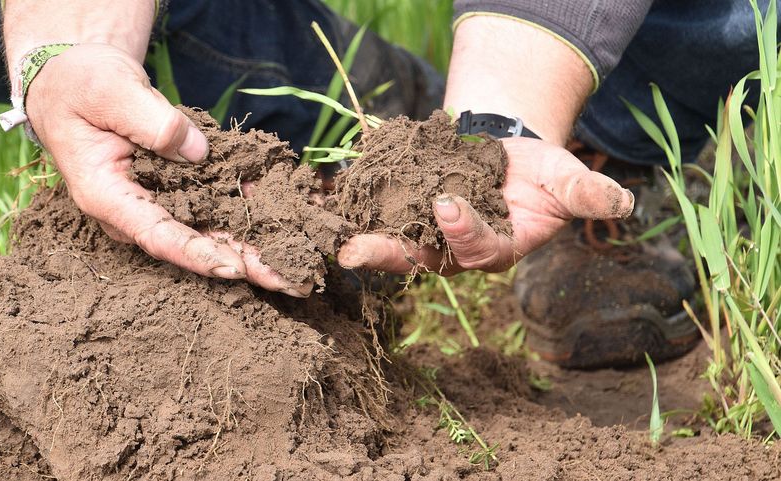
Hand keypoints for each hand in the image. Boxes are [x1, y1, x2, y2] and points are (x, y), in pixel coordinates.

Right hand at [27, 44, 309, 295]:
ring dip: (255, 248)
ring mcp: (158, 200)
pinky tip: (288, 223)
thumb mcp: (108, 90)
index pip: (155, 235)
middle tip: (290, 281)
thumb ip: (150, 119)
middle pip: (193, 244)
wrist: (74, 81)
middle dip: (243, 264)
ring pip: (211, 231)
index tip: (234, 269)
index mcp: (107, 195)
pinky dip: (251, 213)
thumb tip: (198, 151)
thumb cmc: (80, 84)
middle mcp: (135, 209)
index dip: (196, 254)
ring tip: (298, 268)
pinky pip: (216, 204)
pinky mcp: (178, 186)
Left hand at [336, 137, 634, 274]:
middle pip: (422, 258)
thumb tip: (623, 202)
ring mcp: (428, 235)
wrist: (508, 153)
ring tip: (338, 240)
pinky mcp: (407, 214)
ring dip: (365, 242)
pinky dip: (360, 209)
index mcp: (497, 248)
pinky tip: (336, 201)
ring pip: (394, 243)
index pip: (477, 247)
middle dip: (389, 256)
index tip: (447, 203)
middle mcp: (456, 250)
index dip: (463, 229)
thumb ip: (586, 193)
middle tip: (357, 252)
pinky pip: (381, 215)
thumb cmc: (541, 173)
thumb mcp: (566, 178)